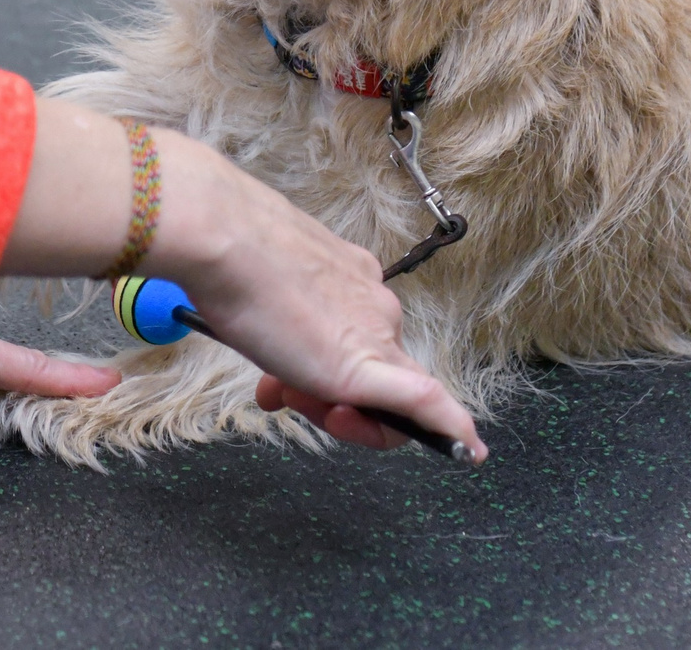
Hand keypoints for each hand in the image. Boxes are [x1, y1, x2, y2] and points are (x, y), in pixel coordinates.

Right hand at [0, 101, 483, 461]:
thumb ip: (278, 326)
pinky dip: (448, 429)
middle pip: (371, 372)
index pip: (355, 340)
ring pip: (382, 395)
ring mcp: (375, 332)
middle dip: (323, 398)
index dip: (320, 374)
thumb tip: (278, 357)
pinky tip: (467, 450)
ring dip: (336, 415)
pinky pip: (425, 404)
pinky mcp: (370, 365)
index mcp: (350, 279)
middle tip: (278, 394)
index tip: (278, 385)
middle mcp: (372, 302)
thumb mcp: (258, 302)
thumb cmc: (226, 264)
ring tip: (283, 395)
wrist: (223, 239)